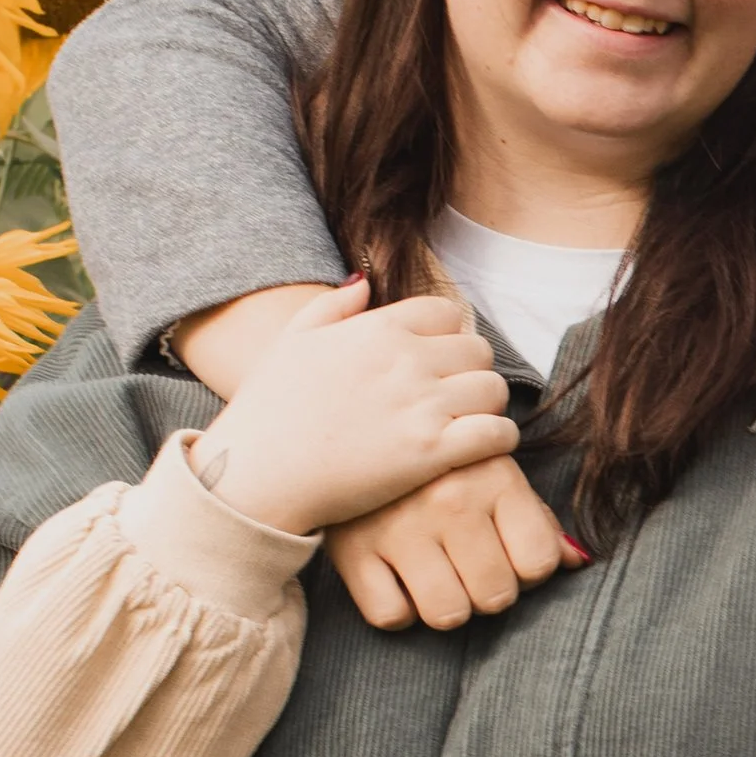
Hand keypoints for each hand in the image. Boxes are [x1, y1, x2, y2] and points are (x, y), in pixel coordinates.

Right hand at [197, 279, 518, 537]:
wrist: (255, 475)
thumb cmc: (267, 411)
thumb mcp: (291, 341)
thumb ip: (332, 306)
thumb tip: (365, 281)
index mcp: (378, 328)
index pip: (447, 314)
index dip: (447, 338)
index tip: (437, 363)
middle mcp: (406, 359)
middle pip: (478, 350)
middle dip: (470, 372)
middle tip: (456, 398)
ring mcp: (421, 405)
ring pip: (493, 390)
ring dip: (487, 406)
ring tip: (469, 424)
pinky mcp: (432, 451)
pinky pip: (496, 433)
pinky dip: (499, 440)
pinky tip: (482, 449)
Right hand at [327, 458, 583, 630]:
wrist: (355, 429)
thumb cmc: (441, 464)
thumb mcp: (494, 472)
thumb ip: (536, 519)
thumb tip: (577, 561)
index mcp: (495, 476)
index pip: (538, 564)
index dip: (528, 569)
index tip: (508, 553)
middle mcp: (450, 501)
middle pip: (496, 597)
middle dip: (488, 590)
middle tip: (468, 565)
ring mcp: (399, 527)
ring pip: (448, 614)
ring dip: (446, 605)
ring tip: (436, 574)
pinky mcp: (353, 550)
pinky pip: (391, 616)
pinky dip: (397, 609)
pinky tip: (398, 579)